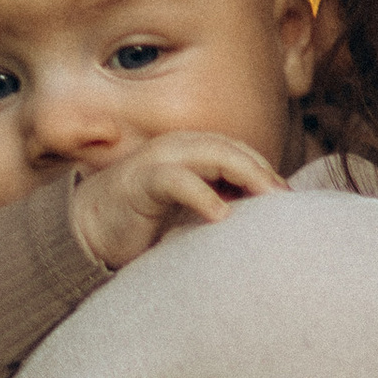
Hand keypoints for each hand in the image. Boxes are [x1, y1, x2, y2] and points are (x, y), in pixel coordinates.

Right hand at [70, 132, 283, 270]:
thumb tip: (261, 221)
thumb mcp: (189, 211)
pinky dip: (203, 195)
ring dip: (244, 174)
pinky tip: (222, 216)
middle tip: (285, 198)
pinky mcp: (140, 183)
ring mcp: (158, 161)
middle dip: (262, 171)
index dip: (265, 170)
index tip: (288, 198)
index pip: (238, 151)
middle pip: (231, 149)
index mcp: (190, 152)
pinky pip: (177, 181)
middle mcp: (177, 149)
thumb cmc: (144, 222)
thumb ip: (219, 204)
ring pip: (211, 154)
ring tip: (266, 198)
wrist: (88, 229)